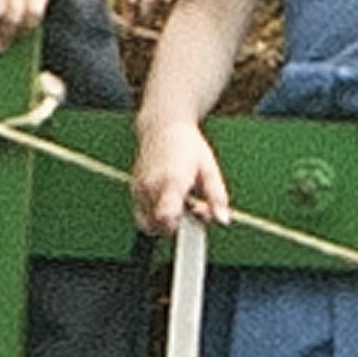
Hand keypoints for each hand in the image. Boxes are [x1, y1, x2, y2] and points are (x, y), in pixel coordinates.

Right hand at [138, 119, 228, 236]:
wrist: (162, 127)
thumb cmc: (188, 147)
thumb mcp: (209, 169)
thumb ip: (216, 197)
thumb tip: (223, 220)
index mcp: (172, 181)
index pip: (165, 215)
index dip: (178, 229)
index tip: (192, 226)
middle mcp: (151, 187)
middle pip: (159, 226)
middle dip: (178, 227)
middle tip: (195, 209)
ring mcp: (139, 190)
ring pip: (149, 224)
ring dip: (167, 222)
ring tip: (182, 203)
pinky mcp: (134, 191)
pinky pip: (143, 215)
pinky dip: (157, 216)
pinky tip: (171, 200)